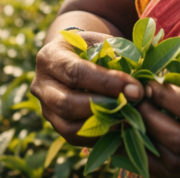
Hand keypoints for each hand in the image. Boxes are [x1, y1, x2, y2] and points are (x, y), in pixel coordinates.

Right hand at [31, 31, 143, 145]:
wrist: (73, 56)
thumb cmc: (91, 47)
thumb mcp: (100, 42)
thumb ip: (116, 57)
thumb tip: (138, 84)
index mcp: (50, 57)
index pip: (76, 73)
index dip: (106, 83)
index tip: (135, 89)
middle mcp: (41, 84)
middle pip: (67, 103)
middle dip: (104, 107)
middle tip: (133, 105)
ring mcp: (45, 107)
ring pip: (68, 126)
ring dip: (102, 126)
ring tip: (129, 120)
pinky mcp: (55, 124)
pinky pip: (74, 137)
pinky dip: (98, 137)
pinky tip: (120, 130)